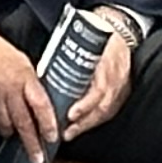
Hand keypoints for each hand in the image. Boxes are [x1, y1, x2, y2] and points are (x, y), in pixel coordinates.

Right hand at [0, 27, 51, 157]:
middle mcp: (9, 90)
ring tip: (17, 139)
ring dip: (12, 135)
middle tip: (37, 159)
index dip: (48, 125)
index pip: (41, 107)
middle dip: (32, 144)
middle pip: (23, 123)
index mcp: (25, 78)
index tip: (53, 138)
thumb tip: (43, 105)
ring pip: (5, 125)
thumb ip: (33, 84)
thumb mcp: (24, 63)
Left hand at [73, 10, 142, 136]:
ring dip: (87, 124)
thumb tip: (39, 70)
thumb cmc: (95, 32)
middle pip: (103, 106)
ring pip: (107, 110)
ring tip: (69, 133)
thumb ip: (62, 53)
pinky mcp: (122, 90)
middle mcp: (116, 77)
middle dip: (83, 121)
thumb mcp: (79, 38)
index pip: (100, 89)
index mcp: (105, 63)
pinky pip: (110, 109)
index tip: (71, 114)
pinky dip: (95, 119)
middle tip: (65, 131)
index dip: (86, 104)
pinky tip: (81, 126)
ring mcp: (122, 85)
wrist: (118, 29)